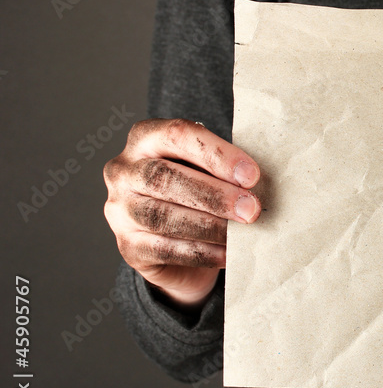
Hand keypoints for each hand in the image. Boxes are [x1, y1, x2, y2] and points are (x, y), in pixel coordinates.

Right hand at [103, 119, 261, 310]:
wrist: (175, 243)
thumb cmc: (197, 191)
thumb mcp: (207, 169)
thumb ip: (224, 168)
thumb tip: (258, 182)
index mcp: (145, 138)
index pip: (177, 134)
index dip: (217, 154)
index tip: (252, 175)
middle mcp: (123, 171)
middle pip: (164, 177)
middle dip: (214, 194)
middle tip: (251, 208)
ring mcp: (120, 210)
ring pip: (162, 216)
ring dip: (210, 225)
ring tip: (242, 231)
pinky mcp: (128, 246)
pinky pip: (165, 249)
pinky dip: (202, 252)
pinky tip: (228, 252)